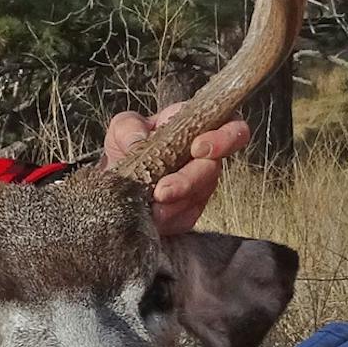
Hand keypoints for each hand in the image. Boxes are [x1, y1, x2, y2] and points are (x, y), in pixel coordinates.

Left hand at [101, 105, 250, 236]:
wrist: (117, 181)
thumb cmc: (127, 147)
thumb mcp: (122, 128)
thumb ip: (128, 127)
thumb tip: (137, 142)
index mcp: (194, 128)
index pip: (231, 127)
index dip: (224, 138)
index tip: (198, 148)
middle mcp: (204, 157)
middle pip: (214, 169)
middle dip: (188, 181)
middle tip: (162, 190)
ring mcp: (200, 186)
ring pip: (200, 196)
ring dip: (175, 204)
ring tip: (151, 206)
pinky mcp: (190, 212)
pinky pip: (186, 218)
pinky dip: (168, 219)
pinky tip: (153, 217)